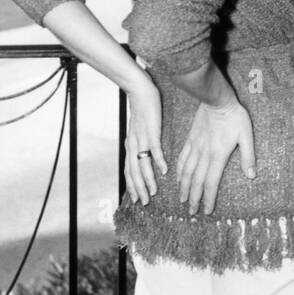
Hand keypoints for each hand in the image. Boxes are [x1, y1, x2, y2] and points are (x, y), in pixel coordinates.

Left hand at [125, 74, 167, 205]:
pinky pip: (154, 150)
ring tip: (153, 193)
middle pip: (134, 173)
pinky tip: (164, 171)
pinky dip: (159, 162)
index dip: (132, 185)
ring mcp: (141, 139)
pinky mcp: (151, 132)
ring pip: (142, 165)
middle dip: (138, 189)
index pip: (129, 170)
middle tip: (144, 203)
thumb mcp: (138, 128)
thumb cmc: (142, 109)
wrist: (140, 91)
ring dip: (148, 181)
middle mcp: (133, 145)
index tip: (136, 198)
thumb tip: (141, 151)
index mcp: (131, 145)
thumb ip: (139, 141)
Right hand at [178, 96, 256, 215]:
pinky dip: (179, 172)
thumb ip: (248, 156)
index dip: (208, 198)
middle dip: (194, 199)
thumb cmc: (235, 117)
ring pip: (186, 172)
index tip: (206, 211)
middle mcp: (204, 154)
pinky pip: (182, 159)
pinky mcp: (190, 140)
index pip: (211, 182)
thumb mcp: (247, 135)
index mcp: (218, 155)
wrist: (216, 99)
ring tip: (182, 200)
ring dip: (184, 188)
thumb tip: (251, 176)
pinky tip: (177, 179)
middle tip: (191, 213)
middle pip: (197, 181)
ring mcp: (195, 147)